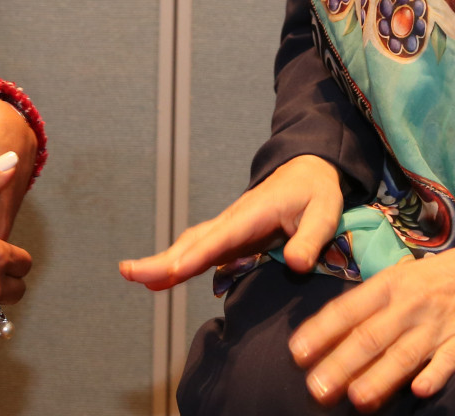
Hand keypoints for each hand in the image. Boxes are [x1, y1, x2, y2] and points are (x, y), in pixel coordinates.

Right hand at [118, 154, 343, 289]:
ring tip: (135, 278)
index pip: (221, 237)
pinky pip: (199, 252)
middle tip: (129, 273)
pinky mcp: (230, 238)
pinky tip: (160, 281)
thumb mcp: (325, 212)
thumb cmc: (315, 192)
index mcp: (254, 213)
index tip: (173, 270)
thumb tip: (296, 265)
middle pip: (193, 242)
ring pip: (190, 246)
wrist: (306, 172)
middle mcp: (233, 220)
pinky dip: (177, 264)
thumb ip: (310, 238)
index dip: (196, 255)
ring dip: (163, 262)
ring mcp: (229, 229)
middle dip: (162, 259)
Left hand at [287, 237, 454, 410]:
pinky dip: (436, 373)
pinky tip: (421, 389)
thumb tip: (330, 334)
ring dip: (380, 377)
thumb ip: (371, 305)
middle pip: (370, 336)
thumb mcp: (403, 279)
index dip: (321, 332)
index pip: (348, 310)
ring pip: (404, 353)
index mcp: (390, 285)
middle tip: (316, 389)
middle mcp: (410, 302)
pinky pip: (451, 358)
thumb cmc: (444, 277)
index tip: (297, 354)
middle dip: (341, 364)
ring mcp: (440, 322)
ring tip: (358, 400)